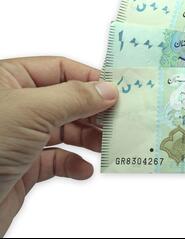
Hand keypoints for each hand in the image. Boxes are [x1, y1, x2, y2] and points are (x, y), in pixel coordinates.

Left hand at [0, 56, 117, 236]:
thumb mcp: (31, 111)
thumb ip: (74, 97)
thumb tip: (108, 90)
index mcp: (8, 80)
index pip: (60, 69)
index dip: (90, 79)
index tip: (119, 91)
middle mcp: (16, 106)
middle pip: (68, 101)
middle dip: (94, 112)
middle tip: (119, 120)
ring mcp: (21, 136)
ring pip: (66, 131)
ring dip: (89, 138)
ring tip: (106, 145)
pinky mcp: (25, 166)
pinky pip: (58, 160)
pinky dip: (75, 164)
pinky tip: (84, 169)